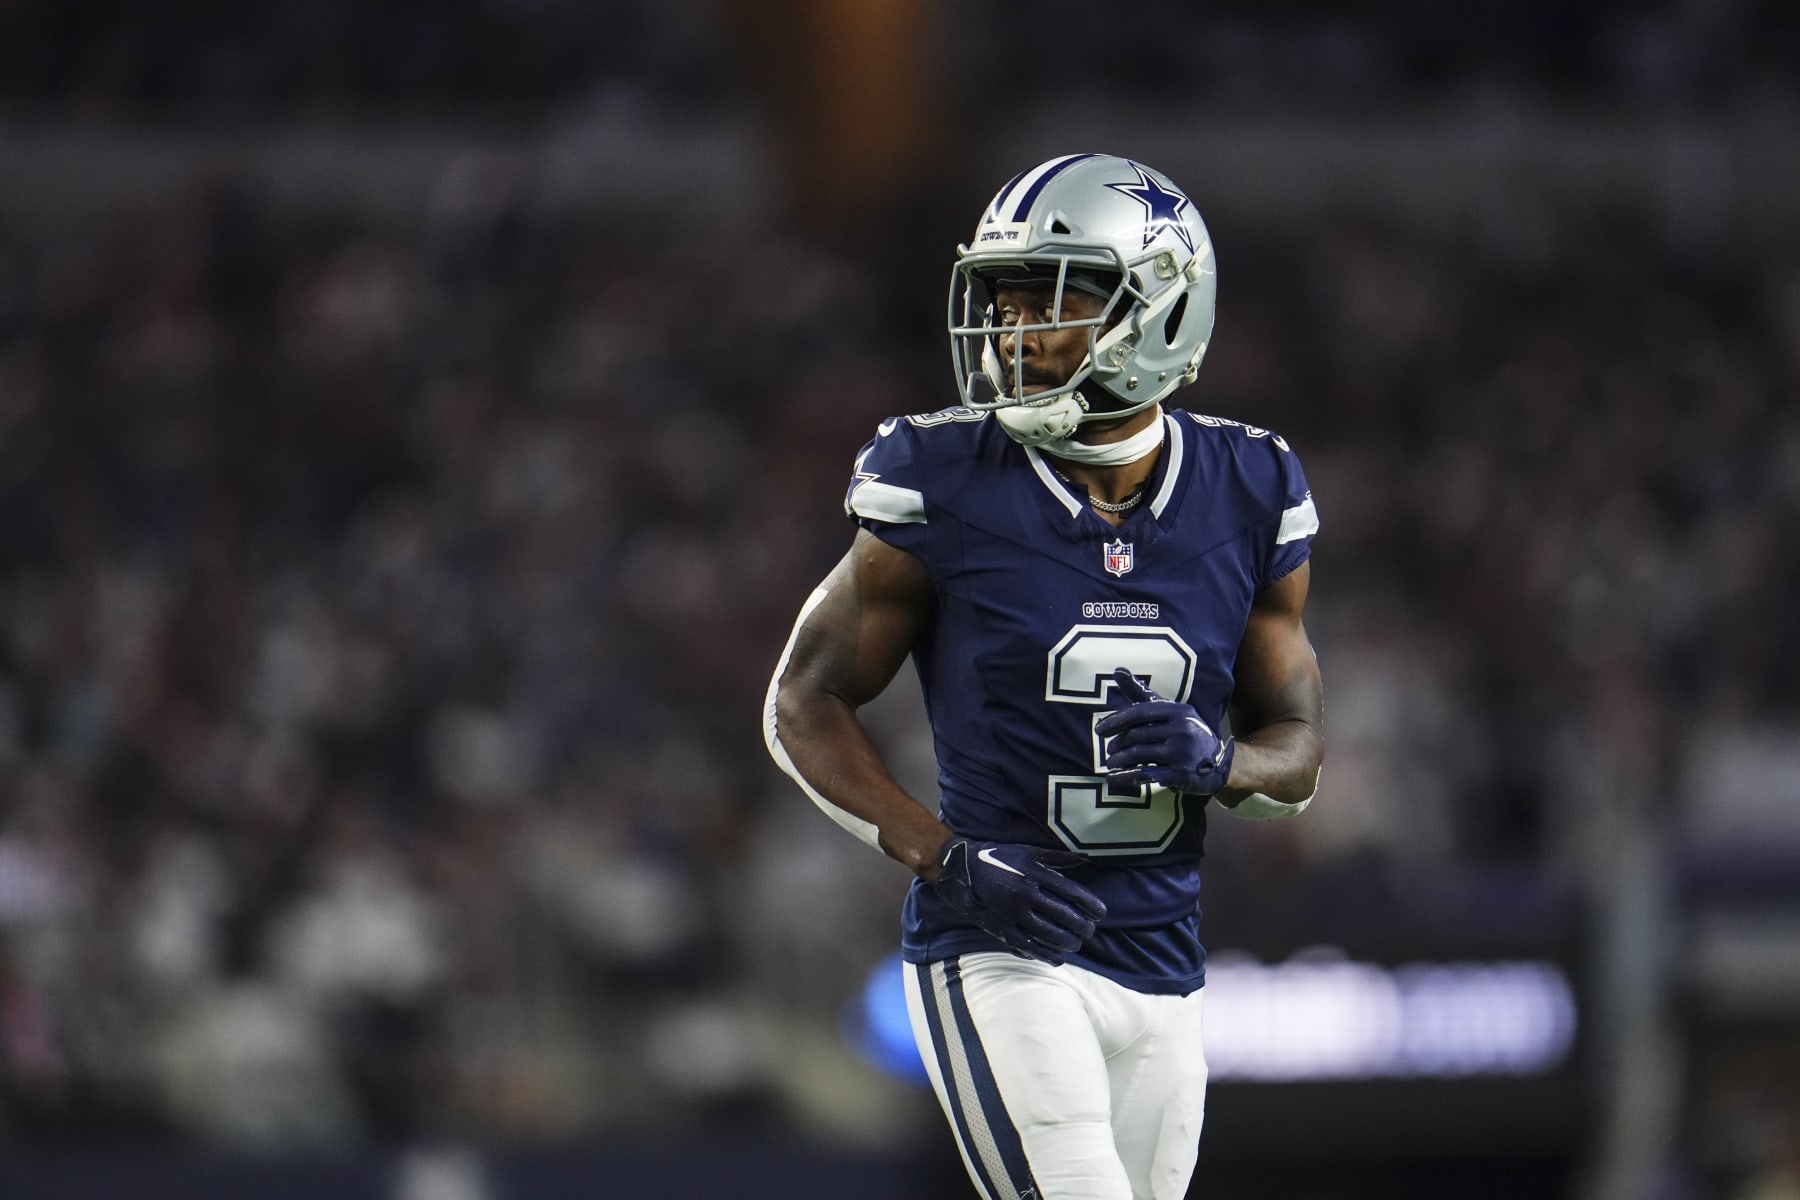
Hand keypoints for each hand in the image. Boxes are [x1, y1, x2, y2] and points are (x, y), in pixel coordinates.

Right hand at [931, 838, 1106, 965]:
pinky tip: (1058, 958)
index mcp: (1035, 873)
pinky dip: (1047, 954)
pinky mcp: (1003, 928)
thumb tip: (1085, 859)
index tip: (1100, 913)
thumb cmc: (1001, 859)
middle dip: (1083, 927)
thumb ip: (1058, 857)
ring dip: (1068, 942)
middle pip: (1065, 916)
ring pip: (1050, 934)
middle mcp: (1027, 894)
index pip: (1072, 893)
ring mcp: (1015, 913)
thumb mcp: (1029, 852)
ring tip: (1076, 943)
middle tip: (1090, 931)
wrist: (964, 872)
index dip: (1090, 905)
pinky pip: (1030, 946)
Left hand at [1096, 667, 1234, 795]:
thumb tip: (1117, 670)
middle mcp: (1181, 729)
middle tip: (1109, 751)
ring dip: (1118, 761)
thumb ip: (1142, 694)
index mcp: (1177, 711)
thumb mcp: (1170, 711)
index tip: (1100, 730)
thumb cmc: (1186, 732)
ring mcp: (1181, 752)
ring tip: (1111, 763)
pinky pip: (1145, 774)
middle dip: (1117, 744)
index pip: (1140, 712)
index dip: (1116, 720)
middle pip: (1136, 735)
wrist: (1219, 764)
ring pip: (1138, 754)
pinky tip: (1113, 779)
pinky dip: (1125, 777)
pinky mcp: (1179, 774)